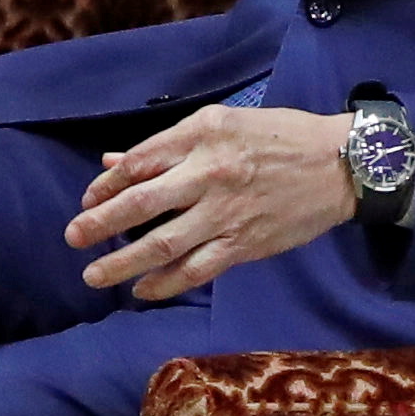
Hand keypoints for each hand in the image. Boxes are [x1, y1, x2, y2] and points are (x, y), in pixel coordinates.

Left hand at [67, 102, 353, 300]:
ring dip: (123, 262)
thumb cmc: (281, 136)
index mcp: (203, 135)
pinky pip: (197, 269)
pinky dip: (166, 284)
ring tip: (94, 276)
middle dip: (100, 223)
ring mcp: (227, 212)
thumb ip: (168, 146)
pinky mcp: (245, 243)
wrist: (342, 165)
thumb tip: (114, 163)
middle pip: (141, 203)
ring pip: (163, 243)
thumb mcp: (224, 124)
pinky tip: (143, 291)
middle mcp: (210, 172)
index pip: (139, 162)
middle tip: (73, 238)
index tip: (88, 200)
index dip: (107, 185)